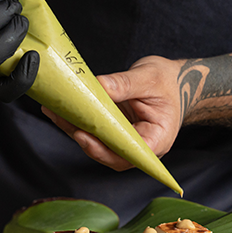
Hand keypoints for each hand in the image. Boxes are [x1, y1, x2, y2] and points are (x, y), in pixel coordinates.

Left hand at [42, 56, 182, 170]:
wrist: (176, 80)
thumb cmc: (169, 81)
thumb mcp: (149, 77)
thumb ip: (125, 83)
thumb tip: (98, 86)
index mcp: (156, 139)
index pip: (128, 155)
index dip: (104, 150)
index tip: (84, 137)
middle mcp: (140, 145)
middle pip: (108, 152)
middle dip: (82, 138)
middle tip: (62, 120)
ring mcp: (126, 139)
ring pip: (98, 143)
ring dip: (74, 129)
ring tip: (55, 112)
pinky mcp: (114, 130)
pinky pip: (95, 130)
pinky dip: (77, 121)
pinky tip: (61, 109)